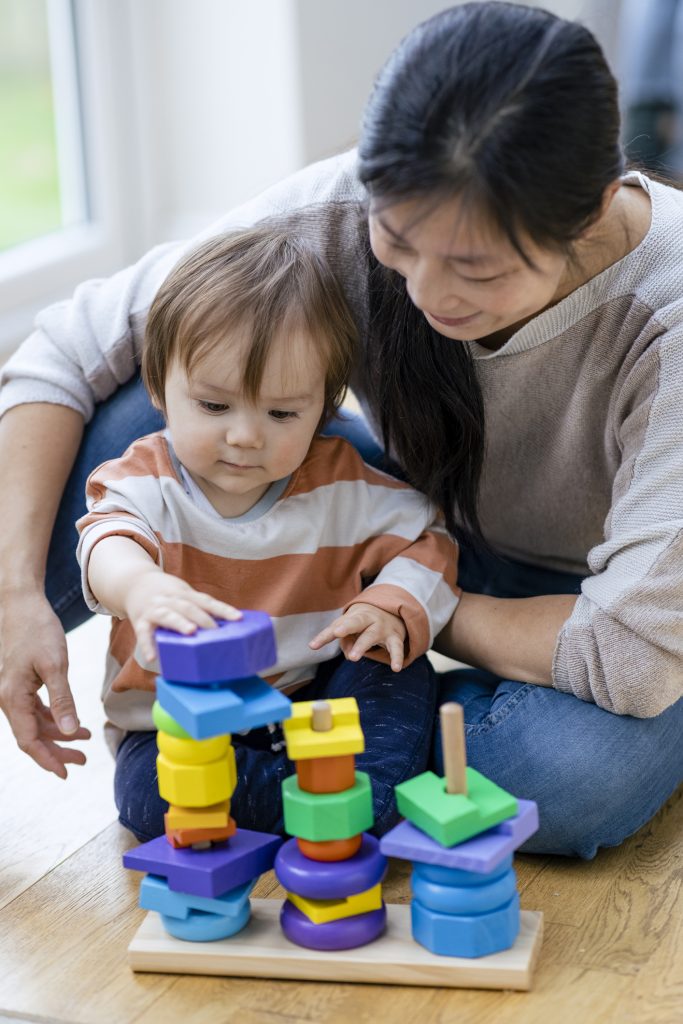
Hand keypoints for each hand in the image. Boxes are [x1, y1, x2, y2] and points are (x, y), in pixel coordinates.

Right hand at [0, 586, 90, 777]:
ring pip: (35, 722)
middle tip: (83, 760)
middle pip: (32, 735)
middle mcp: (9, 698)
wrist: (20, 602)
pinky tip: (72, 721)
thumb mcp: (55, 665)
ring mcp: (13, 690)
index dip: (47, 759)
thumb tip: (69, 731)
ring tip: (85, 739)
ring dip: (58, 733)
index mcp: (13, 698)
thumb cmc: (37, 629)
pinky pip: (35, 708)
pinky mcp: (21, 681)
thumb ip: (63, 700)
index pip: (29, 740)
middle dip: (57, 750)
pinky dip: (54, 716)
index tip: (66, 772)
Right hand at [124, 571, 241, 662]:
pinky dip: (147, 645)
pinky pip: (143, 634)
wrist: (134, 583)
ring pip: (168, 615)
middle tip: (215, 632)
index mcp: (185, 594)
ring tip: (191, 632)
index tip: (238, 618)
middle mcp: (171, 600)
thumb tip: (228, 626)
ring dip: (180, 623)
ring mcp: (155, 609)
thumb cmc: (167, 595)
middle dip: (203, 619)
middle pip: (189, 607)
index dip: (223, 609)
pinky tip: (153, 658)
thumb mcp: (184, 596)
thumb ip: (201, 609)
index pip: (207, 601)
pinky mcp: (141, 621)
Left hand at [309, 601, 406, 671]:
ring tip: (352, 657)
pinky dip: (396, 657)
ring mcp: (382, 628)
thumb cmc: (364, 623)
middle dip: (346, 627)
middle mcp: (368, 619)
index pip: (336, 626)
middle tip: (338, 633)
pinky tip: (395, 668)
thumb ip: (345, 641)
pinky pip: (396, 648)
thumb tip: (348, 655)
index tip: (313, 645)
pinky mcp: (395, 637)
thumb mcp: (352, 627)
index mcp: (353, 616)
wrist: (393, 610)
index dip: (325, 636)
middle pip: (356, 621)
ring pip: (371, 635)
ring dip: (362, 645)